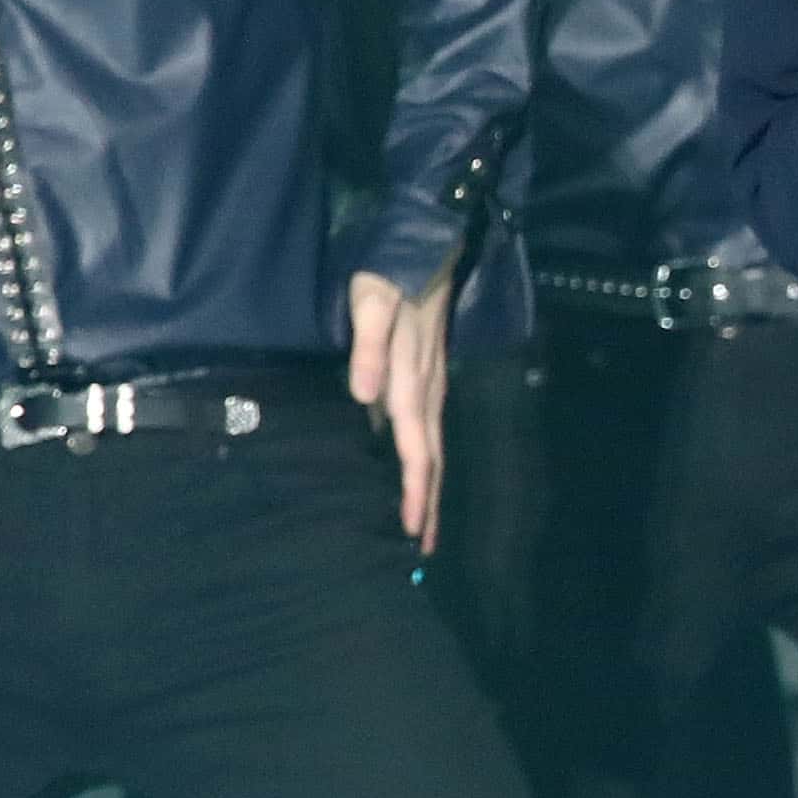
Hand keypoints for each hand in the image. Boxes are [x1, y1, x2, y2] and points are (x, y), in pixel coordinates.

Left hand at [346, 266, 455, 550]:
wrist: (426, 248)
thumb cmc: (391, 274)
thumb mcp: (372, 302)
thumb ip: (369, 346)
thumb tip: (363, 396)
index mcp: (412, 379)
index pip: (415, 446)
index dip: (414, 489)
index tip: (412, 528)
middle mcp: (428, 389)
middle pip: (431, 458)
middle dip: (428, 503)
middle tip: (424, 548)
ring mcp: (431, 383)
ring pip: (433, 447)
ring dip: (430, 487)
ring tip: (425, 523)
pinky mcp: (428, 376)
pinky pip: (428, 430)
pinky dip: (425, 460)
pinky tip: (416, 471)